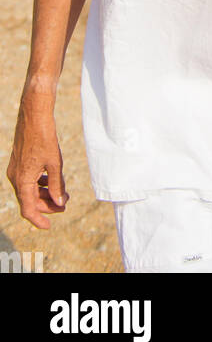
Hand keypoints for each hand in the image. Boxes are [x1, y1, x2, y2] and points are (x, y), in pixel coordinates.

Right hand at [6, 99, 68, 229]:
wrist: (35, 115)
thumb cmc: (45, 137)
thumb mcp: (55, 163)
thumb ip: (57, 184)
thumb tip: (60, 202)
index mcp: (22, 181)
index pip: (28, 209)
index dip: (38, 219)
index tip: (48, 226)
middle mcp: (16, 177)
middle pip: (30, 200)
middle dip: (47, 204)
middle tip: (64, 204)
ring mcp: (16, 169)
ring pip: (30, 189)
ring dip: (45, 193)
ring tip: (63, 192)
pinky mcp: (20, 161)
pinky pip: (29, 179)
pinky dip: (41, 182)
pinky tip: (53, 180)